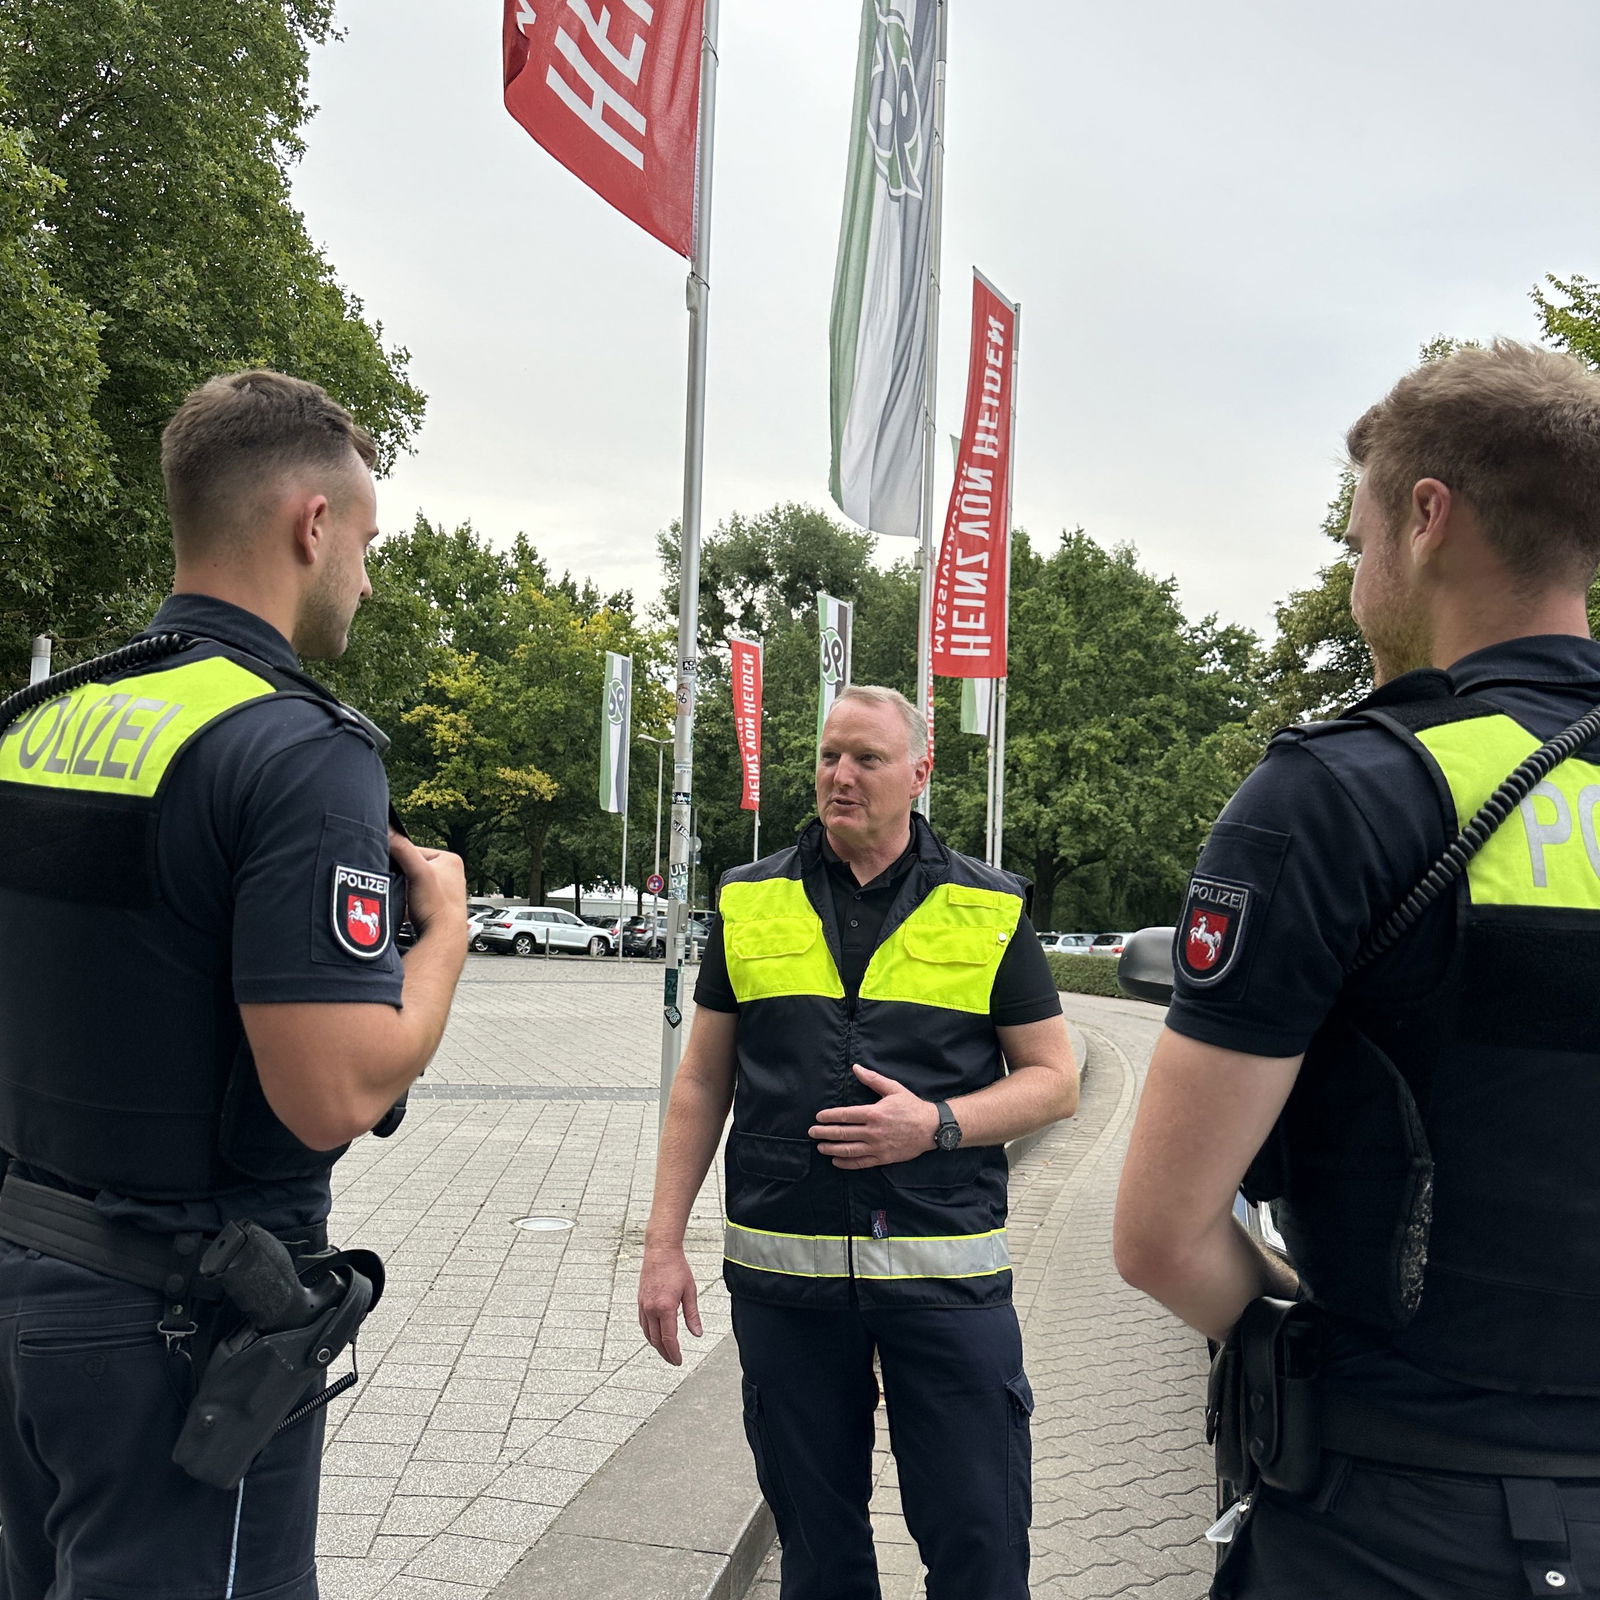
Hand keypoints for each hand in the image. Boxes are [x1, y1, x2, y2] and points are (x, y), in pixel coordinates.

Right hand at [389, 830, 466, 944]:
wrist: (442, 939)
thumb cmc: (437, 908)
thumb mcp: (417, 872)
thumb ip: (402, 849)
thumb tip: (388, 832)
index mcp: (451, 860)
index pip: (414, 850)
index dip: (399, 860)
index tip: (393, 871)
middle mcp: (451, 873)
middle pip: (412, 867)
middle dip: (402, 877)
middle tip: (399, 886)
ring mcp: (444, 890)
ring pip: (412, 884)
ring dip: (403, 890)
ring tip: (406, 899)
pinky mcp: (436, 905)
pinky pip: (414, 898)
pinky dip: (407, 902)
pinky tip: (407, 908)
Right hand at [638, 1243, 702, 1365]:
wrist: (660, 1251)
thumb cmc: (677, 1268)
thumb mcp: (690, 1291)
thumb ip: (692, 1315)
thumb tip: (697, 1334)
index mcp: (665, 1308)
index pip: (668, 1338)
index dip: (674, 1353)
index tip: (679, 1361)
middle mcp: (651, 1309)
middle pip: (656, 1340)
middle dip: (665, 1353)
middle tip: (674, 1360)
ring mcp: (643, 1305)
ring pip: (648, 1334)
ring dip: (656, 1346)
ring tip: (666, 1351)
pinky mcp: (640, 1301)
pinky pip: (643, 1324)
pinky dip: (649, 1334)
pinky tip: (656, 1336)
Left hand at [809, 1064, 940, 1168]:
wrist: (931, 1128)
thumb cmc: (911, 1107)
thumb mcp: (893, 1089)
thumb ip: (873, 1079)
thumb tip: (855, 1067)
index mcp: (874, 1113)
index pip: (845, 1116)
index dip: (829, 1117)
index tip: (819, 1117)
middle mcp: (873, 1132)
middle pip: (843, 1134)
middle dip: (824, 1133)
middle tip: (812, 1133)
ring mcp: (877, 1147)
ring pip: (849, 1150)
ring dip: (832, 1149)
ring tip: (820, 1147)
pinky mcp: (883, 1158)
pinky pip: (861, 1163)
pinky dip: (846, 1163)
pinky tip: (836, 1161)